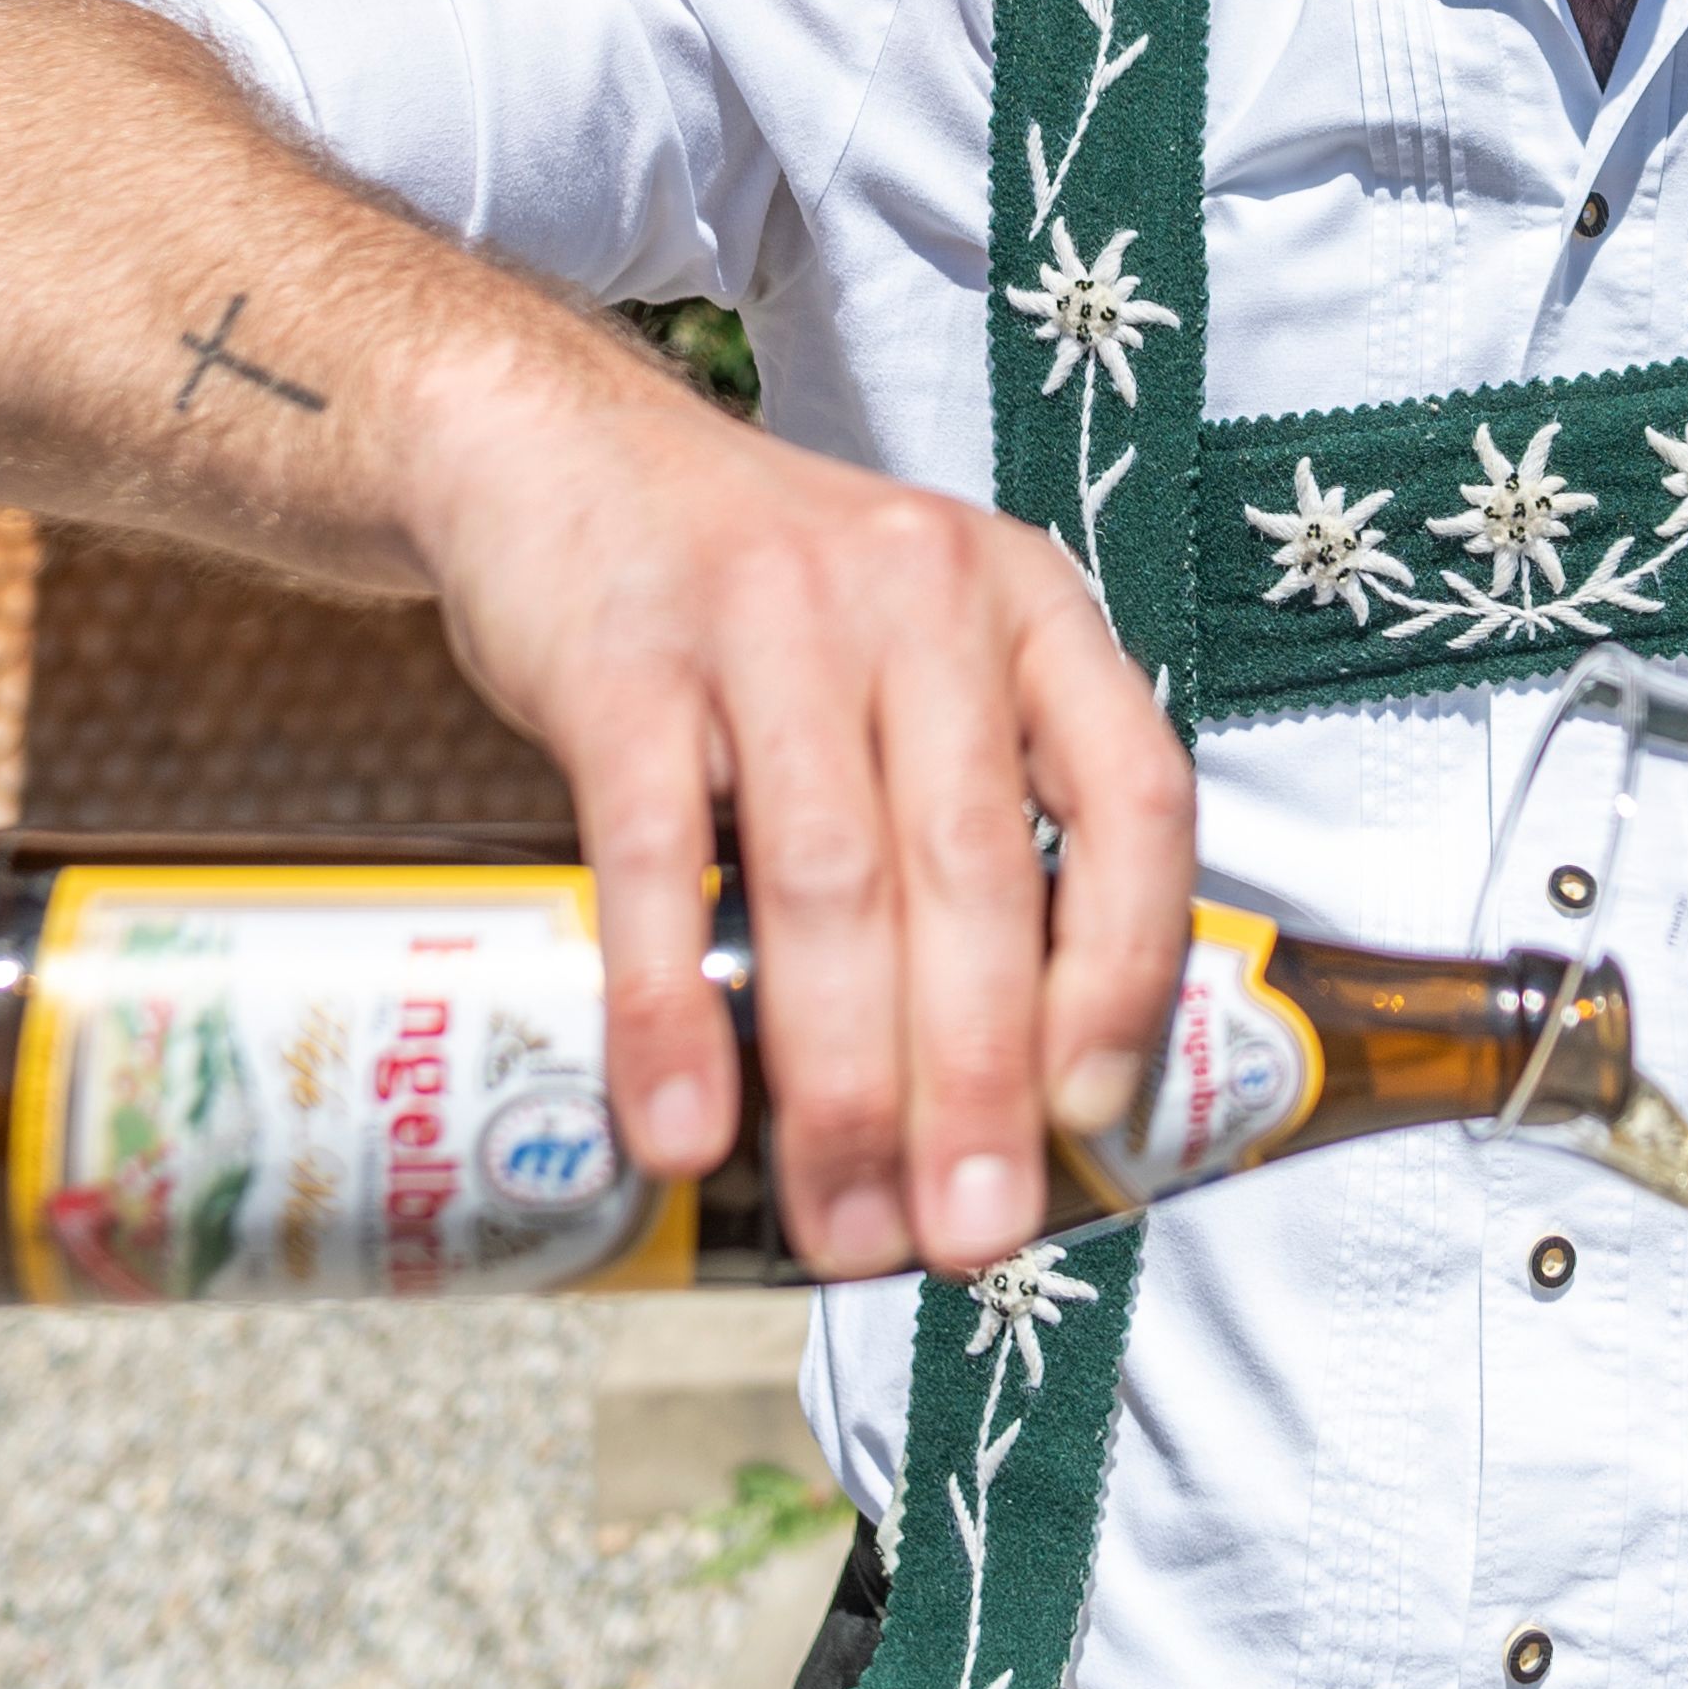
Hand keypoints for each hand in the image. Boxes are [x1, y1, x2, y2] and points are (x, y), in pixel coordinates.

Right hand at [409, 329, 1194, 1284]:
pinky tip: (685, 1133)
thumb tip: (1015, 1087)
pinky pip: (660, 856)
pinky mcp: (623, 656)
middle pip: (973, 871)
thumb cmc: (761, 604)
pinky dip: (677, 1009)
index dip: (1128, 963)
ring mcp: (771, 615)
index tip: (1092, 1110)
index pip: (1132, 793)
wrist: (555, 448)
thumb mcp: (912, 653)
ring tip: (846, 1228)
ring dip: (842, 1080)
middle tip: (969, 1240)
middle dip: (975, 1080)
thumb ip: (969, 815)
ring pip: (831, 881)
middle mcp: (920, 594)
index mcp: (1025, 604)